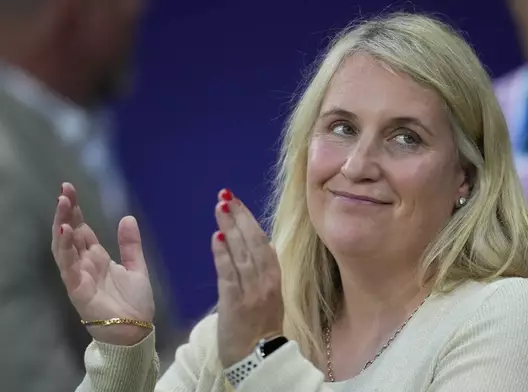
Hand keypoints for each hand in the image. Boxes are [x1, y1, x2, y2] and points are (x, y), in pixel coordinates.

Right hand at [51, 182, 154, 345]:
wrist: (137, 331)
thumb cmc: (135, 303)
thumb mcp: (136, 267)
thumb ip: (131, 244)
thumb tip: (127, 217)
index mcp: (98, 258)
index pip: (82, 229)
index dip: (75, 211)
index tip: (69, 189)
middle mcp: (85, 264)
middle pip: (70, 233)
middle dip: (66, 212)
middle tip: (64, 189)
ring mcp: (79, 276)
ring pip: (64, 246)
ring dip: (61, 224)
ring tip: (62, 203)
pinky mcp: (78, 289)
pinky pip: (68, 266)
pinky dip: (65, 249)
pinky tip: (65, 231)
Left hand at [212, 189, 283, 367]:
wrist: (259, 360)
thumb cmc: (260, 329)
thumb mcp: (268, 296)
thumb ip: (260, 272)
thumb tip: (251, 246)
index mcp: (275, 278)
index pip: (262, 242)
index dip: (250, 221)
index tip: (238, 202)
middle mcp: (266, 281)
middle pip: (253, 242)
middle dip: (239, 217)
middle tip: (226, 196)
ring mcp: (252, 292)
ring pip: (241, 253)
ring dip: (230, 228)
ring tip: (220, 208)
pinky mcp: (236, 303)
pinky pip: (229, 274)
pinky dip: (223, 255)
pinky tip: (216, 238)